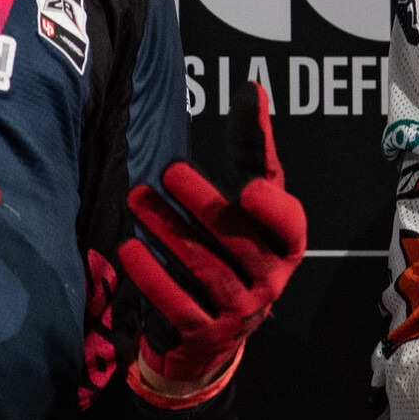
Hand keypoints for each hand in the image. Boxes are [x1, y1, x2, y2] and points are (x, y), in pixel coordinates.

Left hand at [118, 82, 304, 393]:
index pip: (289, 227)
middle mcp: (270, 280)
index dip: (272, 210)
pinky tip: (129, 248)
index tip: (246, 188)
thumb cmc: (237, 244)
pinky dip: (153, 277)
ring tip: (137, 198)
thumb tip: (253, 88)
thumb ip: (253, 148)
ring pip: (205, 269)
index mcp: (287, 245)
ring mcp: (239, 311)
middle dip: (203, 204)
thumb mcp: (252, 197)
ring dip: (169, 232)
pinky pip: (178, 304)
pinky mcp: (204, 331)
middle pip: (238, 242)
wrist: (215, 328)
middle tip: (169, 170)